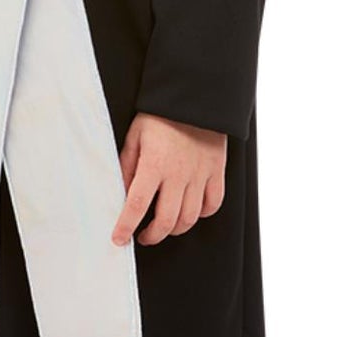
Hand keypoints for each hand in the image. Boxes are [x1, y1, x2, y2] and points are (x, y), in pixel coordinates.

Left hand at [112, 111, 226, 246]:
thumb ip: (127, 165)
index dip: (126, 226)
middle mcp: (178, 174)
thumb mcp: (135, 136)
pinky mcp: (217, 171)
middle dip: (152, 235)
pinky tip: (190, 211)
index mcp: (154, 164)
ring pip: (190, 217)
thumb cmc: (162, 115)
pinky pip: (213, 203)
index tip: (119, 239)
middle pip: (167, 220)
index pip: (136, 204)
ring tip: (165, 227)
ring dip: (175, 229)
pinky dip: (202, 214)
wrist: (195, 97)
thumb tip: (120, 190)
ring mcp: (200, 175)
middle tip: (143, 236)